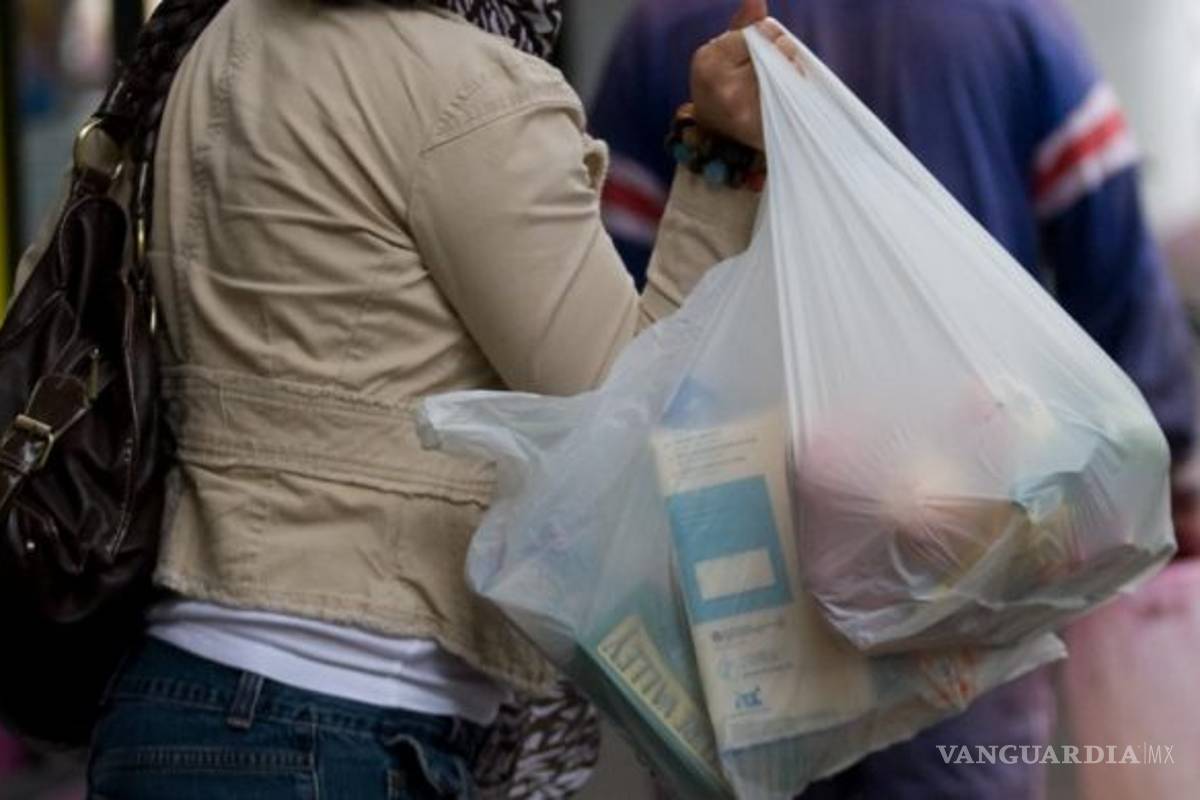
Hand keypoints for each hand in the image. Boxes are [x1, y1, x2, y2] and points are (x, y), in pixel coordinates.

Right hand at [689, 0, 804, 149]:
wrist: (714, 134)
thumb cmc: (719, 86)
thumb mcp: (722, 52)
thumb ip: (742, 25)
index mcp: (708, 61)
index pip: (755, 33)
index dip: (769, 33)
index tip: (768, 40)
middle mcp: (724, 86)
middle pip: (775, 52)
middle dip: (782, 51)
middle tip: (776, 61)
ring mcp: (743, 109)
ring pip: (787, 73)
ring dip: (791, 70)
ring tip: (780, 78)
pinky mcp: (761, 128)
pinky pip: (791, 98)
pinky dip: (795, 91)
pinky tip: (787, 94)